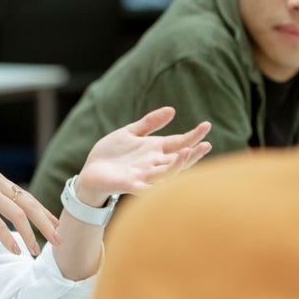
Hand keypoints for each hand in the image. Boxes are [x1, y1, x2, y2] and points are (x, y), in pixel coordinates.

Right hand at [0, 165, 60, 256]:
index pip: (26, 196)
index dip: (42, 211)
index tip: (55, 224)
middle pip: (29, 204)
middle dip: (45, 223)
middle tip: (58, 239)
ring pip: (17, 215)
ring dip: (30, 235)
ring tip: (36, 251)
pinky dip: (8, 239)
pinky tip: (16, 251)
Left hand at [76, 106, 211, 205]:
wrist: (91, 172)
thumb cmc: (112, 154)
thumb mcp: (130, 132)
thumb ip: (149, 123)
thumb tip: (172, 110)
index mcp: (155, 150)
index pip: (179, 142)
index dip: (193, 135)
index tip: (207, 125)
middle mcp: (153, 164)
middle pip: (178, 159)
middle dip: (193, 153)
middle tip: (207, 145)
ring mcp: (143, 175)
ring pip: (166, 173)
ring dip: (177, 165)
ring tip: (188, 153)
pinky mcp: (129, 185)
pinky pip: (146, 187)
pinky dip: (156, 185)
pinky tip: (165, 182)